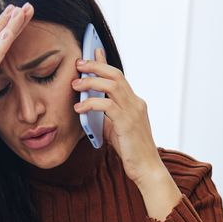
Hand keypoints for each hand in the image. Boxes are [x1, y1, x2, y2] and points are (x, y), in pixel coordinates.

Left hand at [72, 48, 164, 183]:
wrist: (147, 168)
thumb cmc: (132, 151)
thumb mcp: (116, 129)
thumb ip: (107, 115)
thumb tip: (91, 105)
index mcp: (135, 103)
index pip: (119, 77)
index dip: (105, 63)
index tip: (93, 52)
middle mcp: (136, 103)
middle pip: (116, 75)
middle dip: (96, 66)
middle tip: (79, 64)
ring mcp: (134, 112)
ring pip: (112, 86)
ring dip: (91, 82)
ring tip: (75, 84)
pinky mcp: (127, 123)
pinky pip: (107, 106)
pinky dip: (91, 104)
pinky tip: (80, 108)